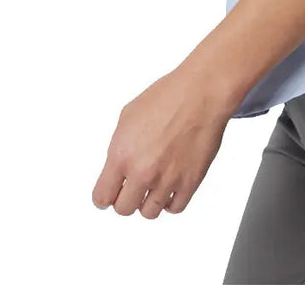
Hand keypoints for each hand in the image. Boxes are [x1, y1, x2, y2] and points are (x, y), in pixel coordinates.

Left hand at [91, 59, 236, 217]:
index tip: (110, 193)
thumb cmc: (168, 96)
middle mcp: (142, 172)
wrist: (202, 92)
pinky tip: (171, 186)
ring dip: (149, 200)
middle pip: (124, 209)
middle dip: (126, 198)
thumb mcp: (128, 115)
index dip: (105, 196)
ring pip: (149, 212)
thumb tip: (116, 166)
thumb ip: (118, 147)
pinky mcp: (190, 182)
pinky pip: (175, 208)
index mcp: (121, 155)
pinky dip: (171, 201)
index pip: (102, 197)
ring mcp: (167, 179)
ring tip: (154, 185)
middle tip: (133, 187)